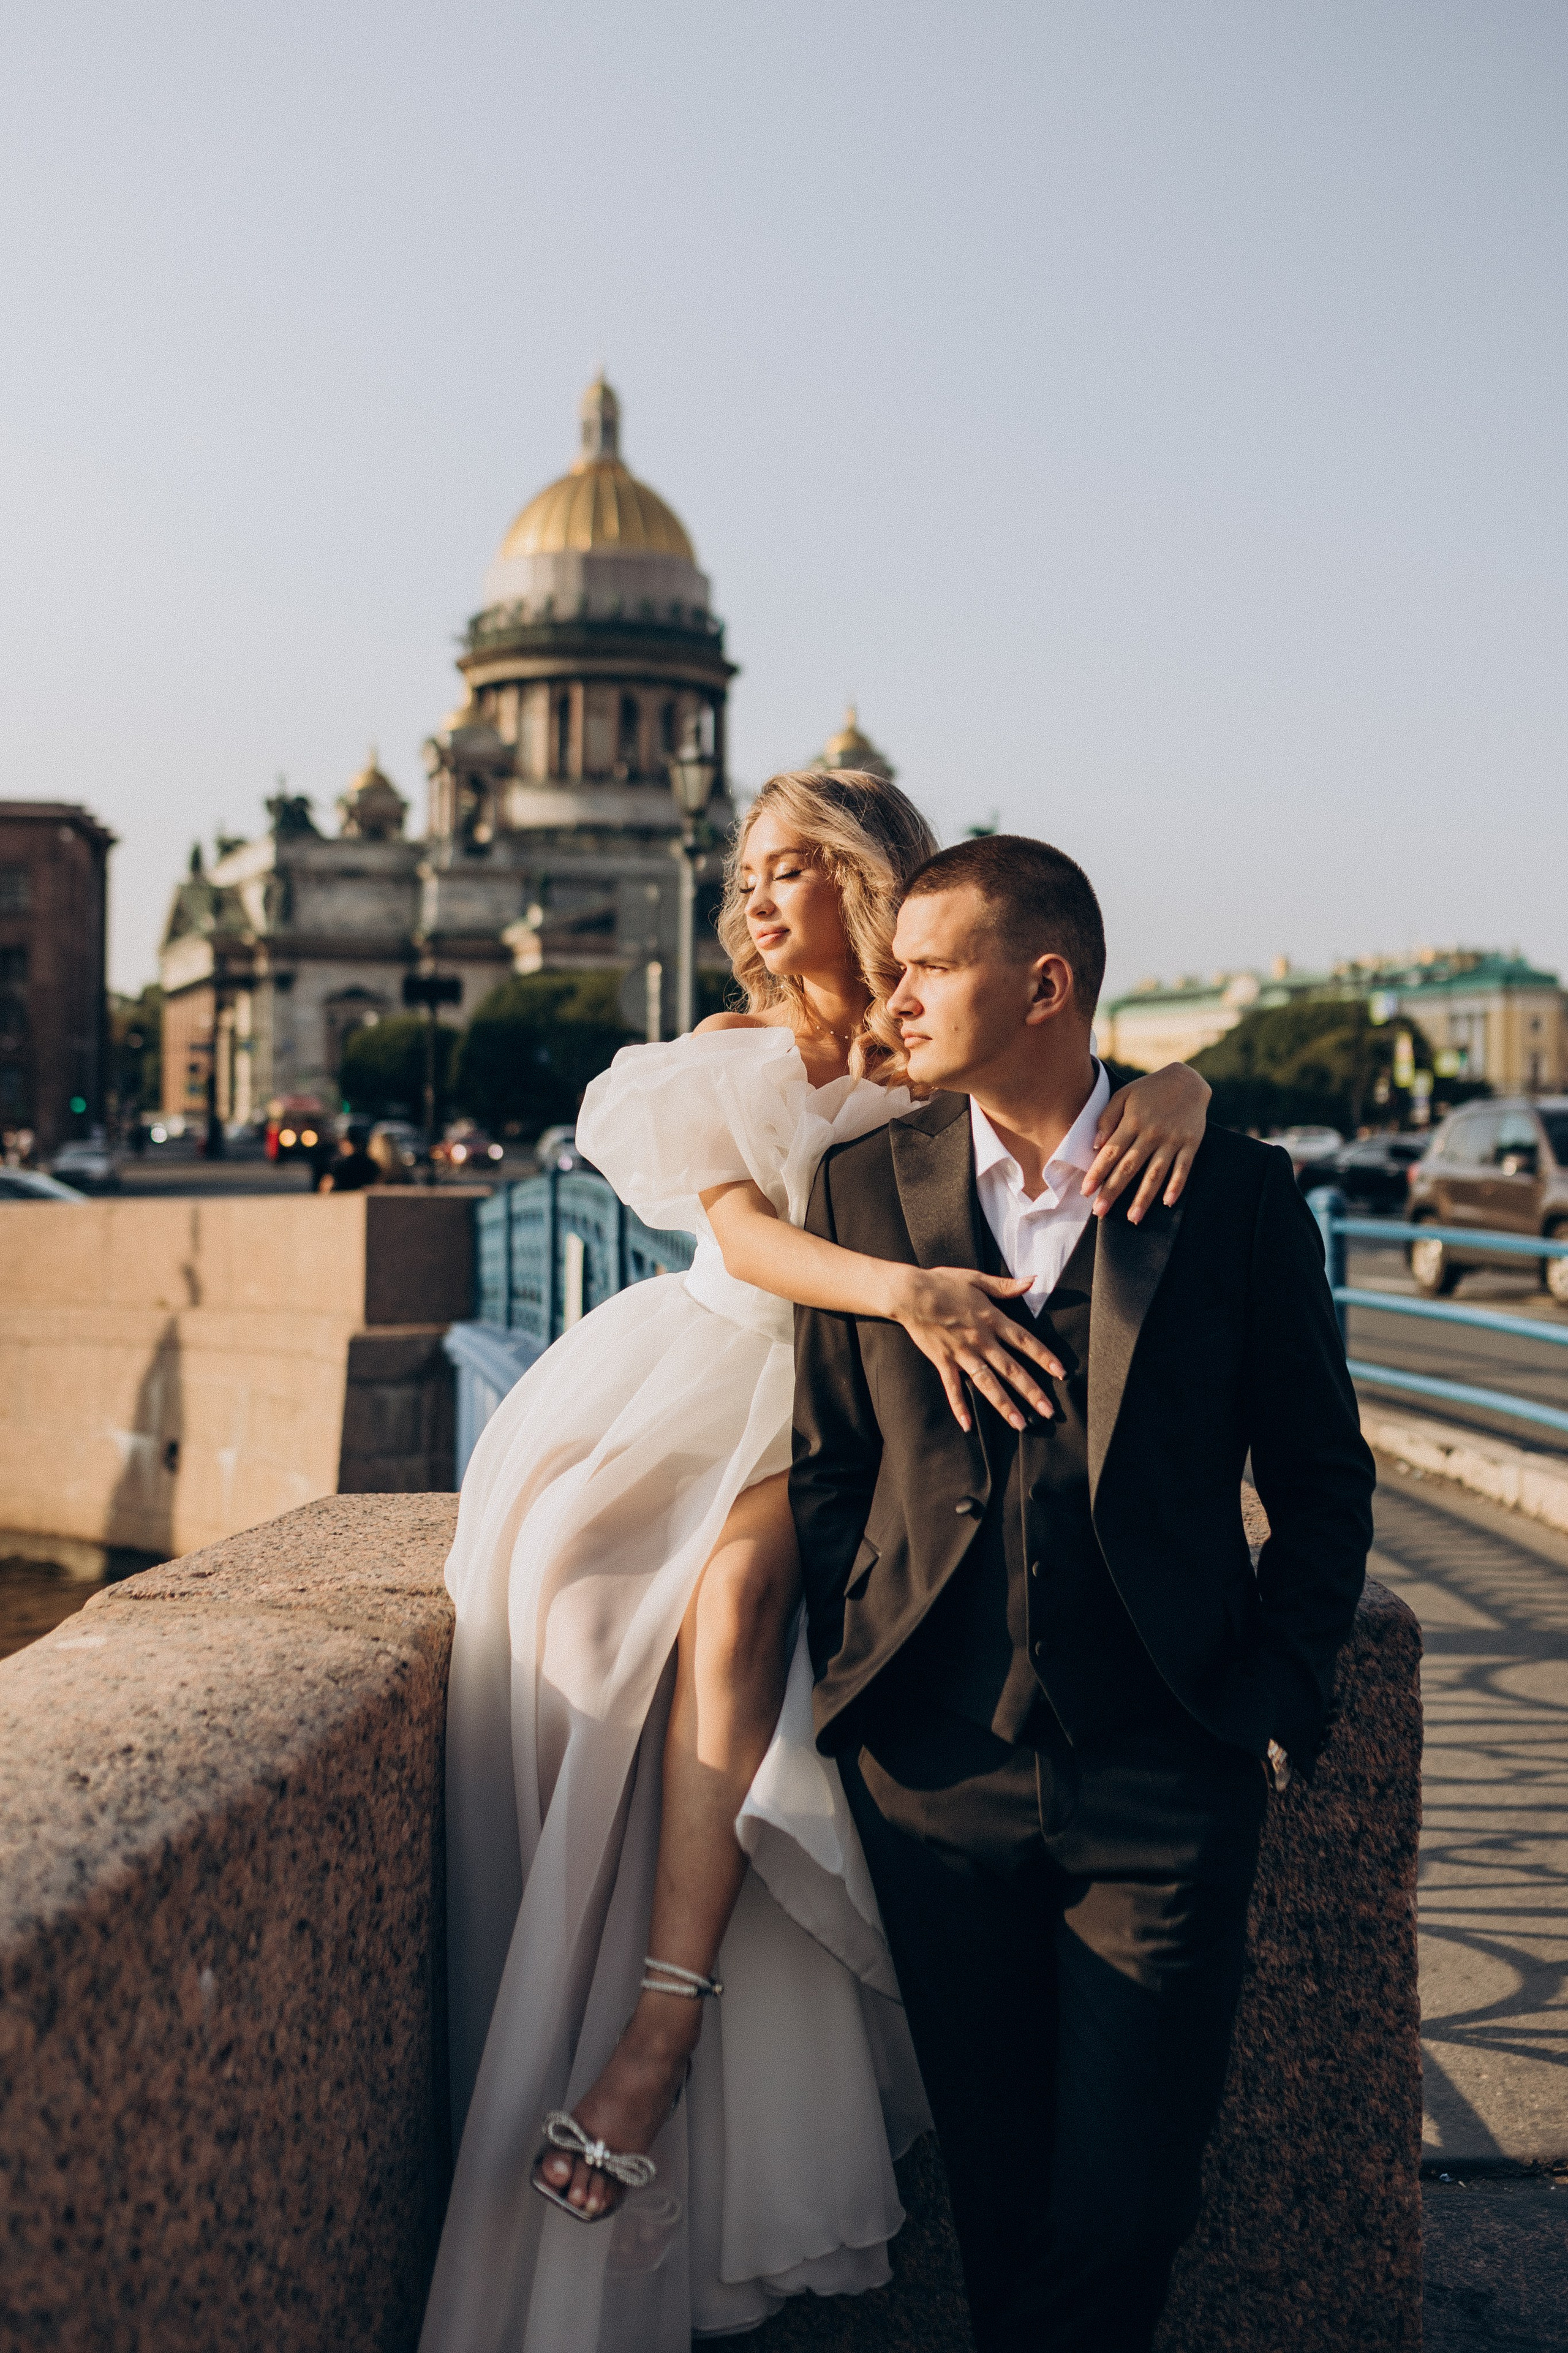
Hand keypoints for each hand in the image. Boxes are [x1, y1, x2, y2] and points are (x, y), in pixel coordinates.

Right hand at [891, 1266, 1065, 1435]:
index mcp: (992, 1319)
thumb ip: (1005, 1285)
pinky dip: (959, 1406)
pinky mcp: (943, 1361)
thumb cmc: (942, 1282)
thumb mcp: (976, 1278)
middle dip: (1031, 1391)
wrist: (910, 1293)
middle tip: (1048, 1411)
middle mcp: (981, 1340)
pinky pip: (952, 1387)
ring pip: (987, 1383)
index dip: (1044, 1357)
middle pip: (1011, 1369)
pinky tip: (967, 1425)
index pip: (1024, 1341)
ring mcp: (962, 1353)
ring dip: (1004, 1404)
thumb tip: (1032, 1281)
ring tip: (1020, 1424)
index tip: (1061, 1373)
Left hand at [1081, 1062, 1210, 1224]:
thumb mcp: (1123, 1095)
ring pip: (1156, 1173)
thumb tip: (1095, 1146)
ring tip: (1133, 1217)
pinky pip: (1183, 1168)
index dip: (1097, 1173)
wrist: (1188, 1080)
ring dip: (1144, 1197)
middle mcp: (1152, 1133)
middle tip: (1100, 1212)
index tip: (1086, 1192)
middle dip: (1113, 1191)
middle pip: (1129, 1167)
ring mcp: (1172, 1139)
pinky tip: (1167, 1202)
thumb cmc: (1149, 1090)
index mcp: (1132, 1122)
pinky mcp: (1191, 1143)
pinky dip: (1176, 1185)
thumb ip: (1107, 1119)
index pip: (1110, 1153)